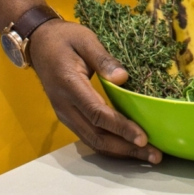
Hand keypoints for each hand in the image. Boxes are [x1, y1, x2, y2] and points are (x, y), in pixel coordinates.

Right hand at [28, 19, 161, 162]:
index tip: (143, 138)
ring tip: (146, 156)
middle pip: (97, 136)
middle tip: (154, 156)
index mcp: (70, 86)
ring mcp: (66, 115)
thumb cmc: (64, 38)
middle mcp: (66, 107)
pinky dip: (110, 145)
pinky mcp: (69, 116)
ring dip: (120, 151)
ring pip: (93, 141)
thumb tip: (123, 78)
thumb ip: (103, 59)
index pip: (98, 114)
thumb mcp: (85, 40)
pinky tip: (128, 147)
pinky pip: (90, 136)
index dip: (121, 128)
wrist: (39, 43)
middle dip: (126, 148)